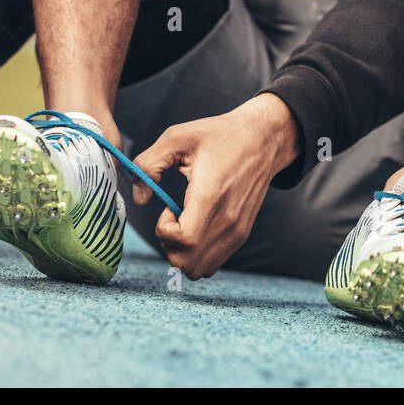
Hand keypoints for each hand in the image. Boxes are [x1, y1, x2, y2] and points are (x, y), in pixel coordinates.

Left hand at [132, 92, 299, 278]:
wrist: (263, 139)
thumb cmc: (220, 135)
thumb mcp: (177, 136)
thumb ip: (148, 164)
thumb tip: (140, 198)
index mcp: (210, 196)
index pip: (183, 240)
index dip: (164, 230)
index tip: (168, 207)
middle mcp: (227, 220)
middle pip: (187, 263)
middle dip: (169, 245)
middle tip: (173, 217)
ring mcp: (237, 231)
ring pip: (199, 269)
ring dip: (182, 253)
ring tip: (185, 223)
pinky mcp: (242, 234)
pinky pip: (213, 263)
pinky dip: (197, 254)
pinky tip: (198, 226)